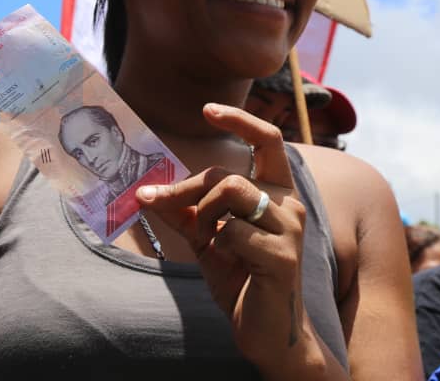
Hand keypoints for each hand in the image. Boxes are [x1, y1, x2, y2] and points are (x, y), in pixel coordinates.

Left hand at [137, 104, 322, 373]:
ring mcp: (291, 229)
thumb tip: (147, 191)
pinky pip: (233, 231)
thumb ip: (184, 210)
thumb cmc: (239, 279)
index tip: (207, 109)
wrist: (264, 331)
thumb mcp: (206, 237)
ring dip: (204, 218)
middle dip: (186, 189)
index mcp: (277, 192)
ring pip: (231, 193)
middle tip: (156, 201)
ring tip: (209, 242)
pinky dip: (219, 245)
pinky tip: (232, 264)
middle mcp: (290, 204)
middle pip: (227, 174)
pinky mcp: (284, 256)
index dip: (240, 120)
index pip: (268, 141)